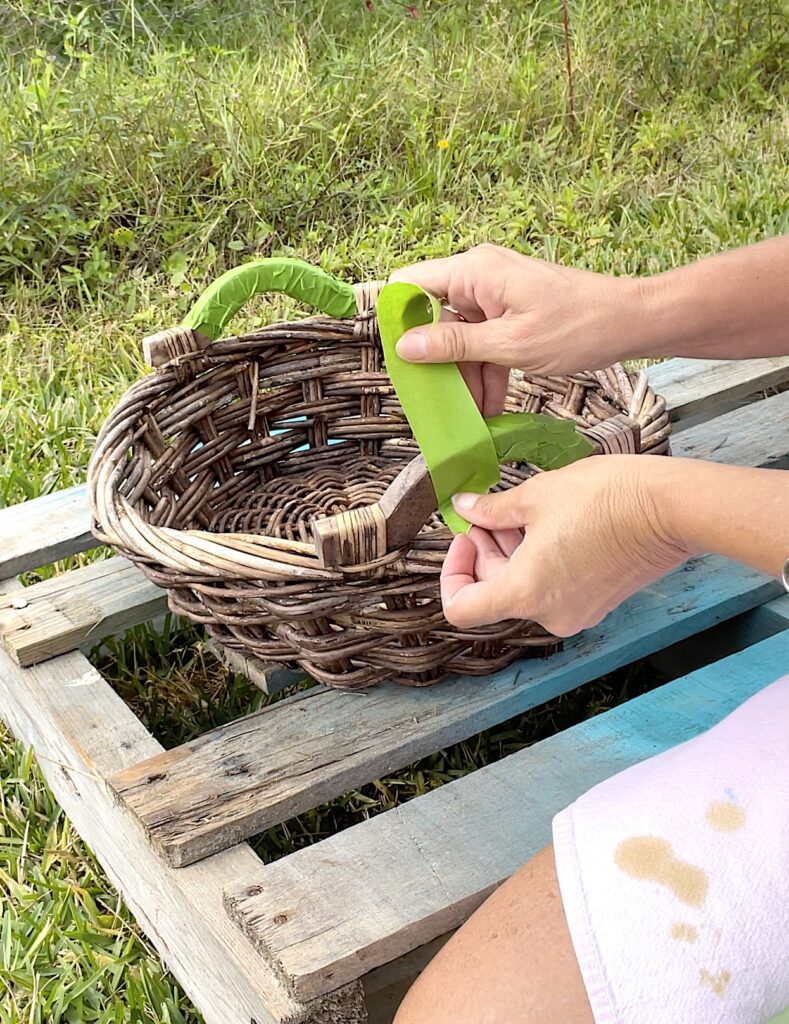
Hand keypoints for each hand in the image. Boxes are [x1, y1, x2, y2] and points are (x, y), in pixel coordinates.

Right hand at [390, 245, 644, 405]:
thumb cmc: (579, 327)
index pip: (410, 283)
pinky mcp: (511, 312)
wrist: (632, 323)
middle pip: (435, 318)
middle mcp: (480, 277)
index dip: (397, 318)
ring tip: (472, 416)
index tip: (398, 358)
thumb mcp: (510, 345)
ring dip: (466, 377)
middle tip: (437, 401)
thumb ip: (454, 345)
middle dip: (438, 362)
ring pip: (462, 337)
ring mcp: (496, 295)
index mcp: (474, 271)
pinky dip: (487, 372)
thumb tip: (406, 346)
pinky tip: (491, 407)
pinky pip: (486, 343)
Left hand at [440, 455, 690, 635]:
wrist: (671, 509)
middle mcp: (549, 615)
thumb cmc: (607, 499)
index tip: (466, 537)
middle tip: (491, 511)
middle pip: (495, 593)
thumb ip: (492, 510)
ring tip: (523, 509)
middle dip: (487, 551)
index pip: (461, 609)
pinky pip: (554, 587)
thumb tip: (465, 509)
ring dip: (514, 552)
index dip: (453, 572)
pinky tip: (550, 522)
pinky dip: (542, 559)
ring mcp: (577, 612)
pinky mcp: (599, 602)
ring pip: (526, 588)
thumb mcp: (536, 495)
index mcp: (525, 594)